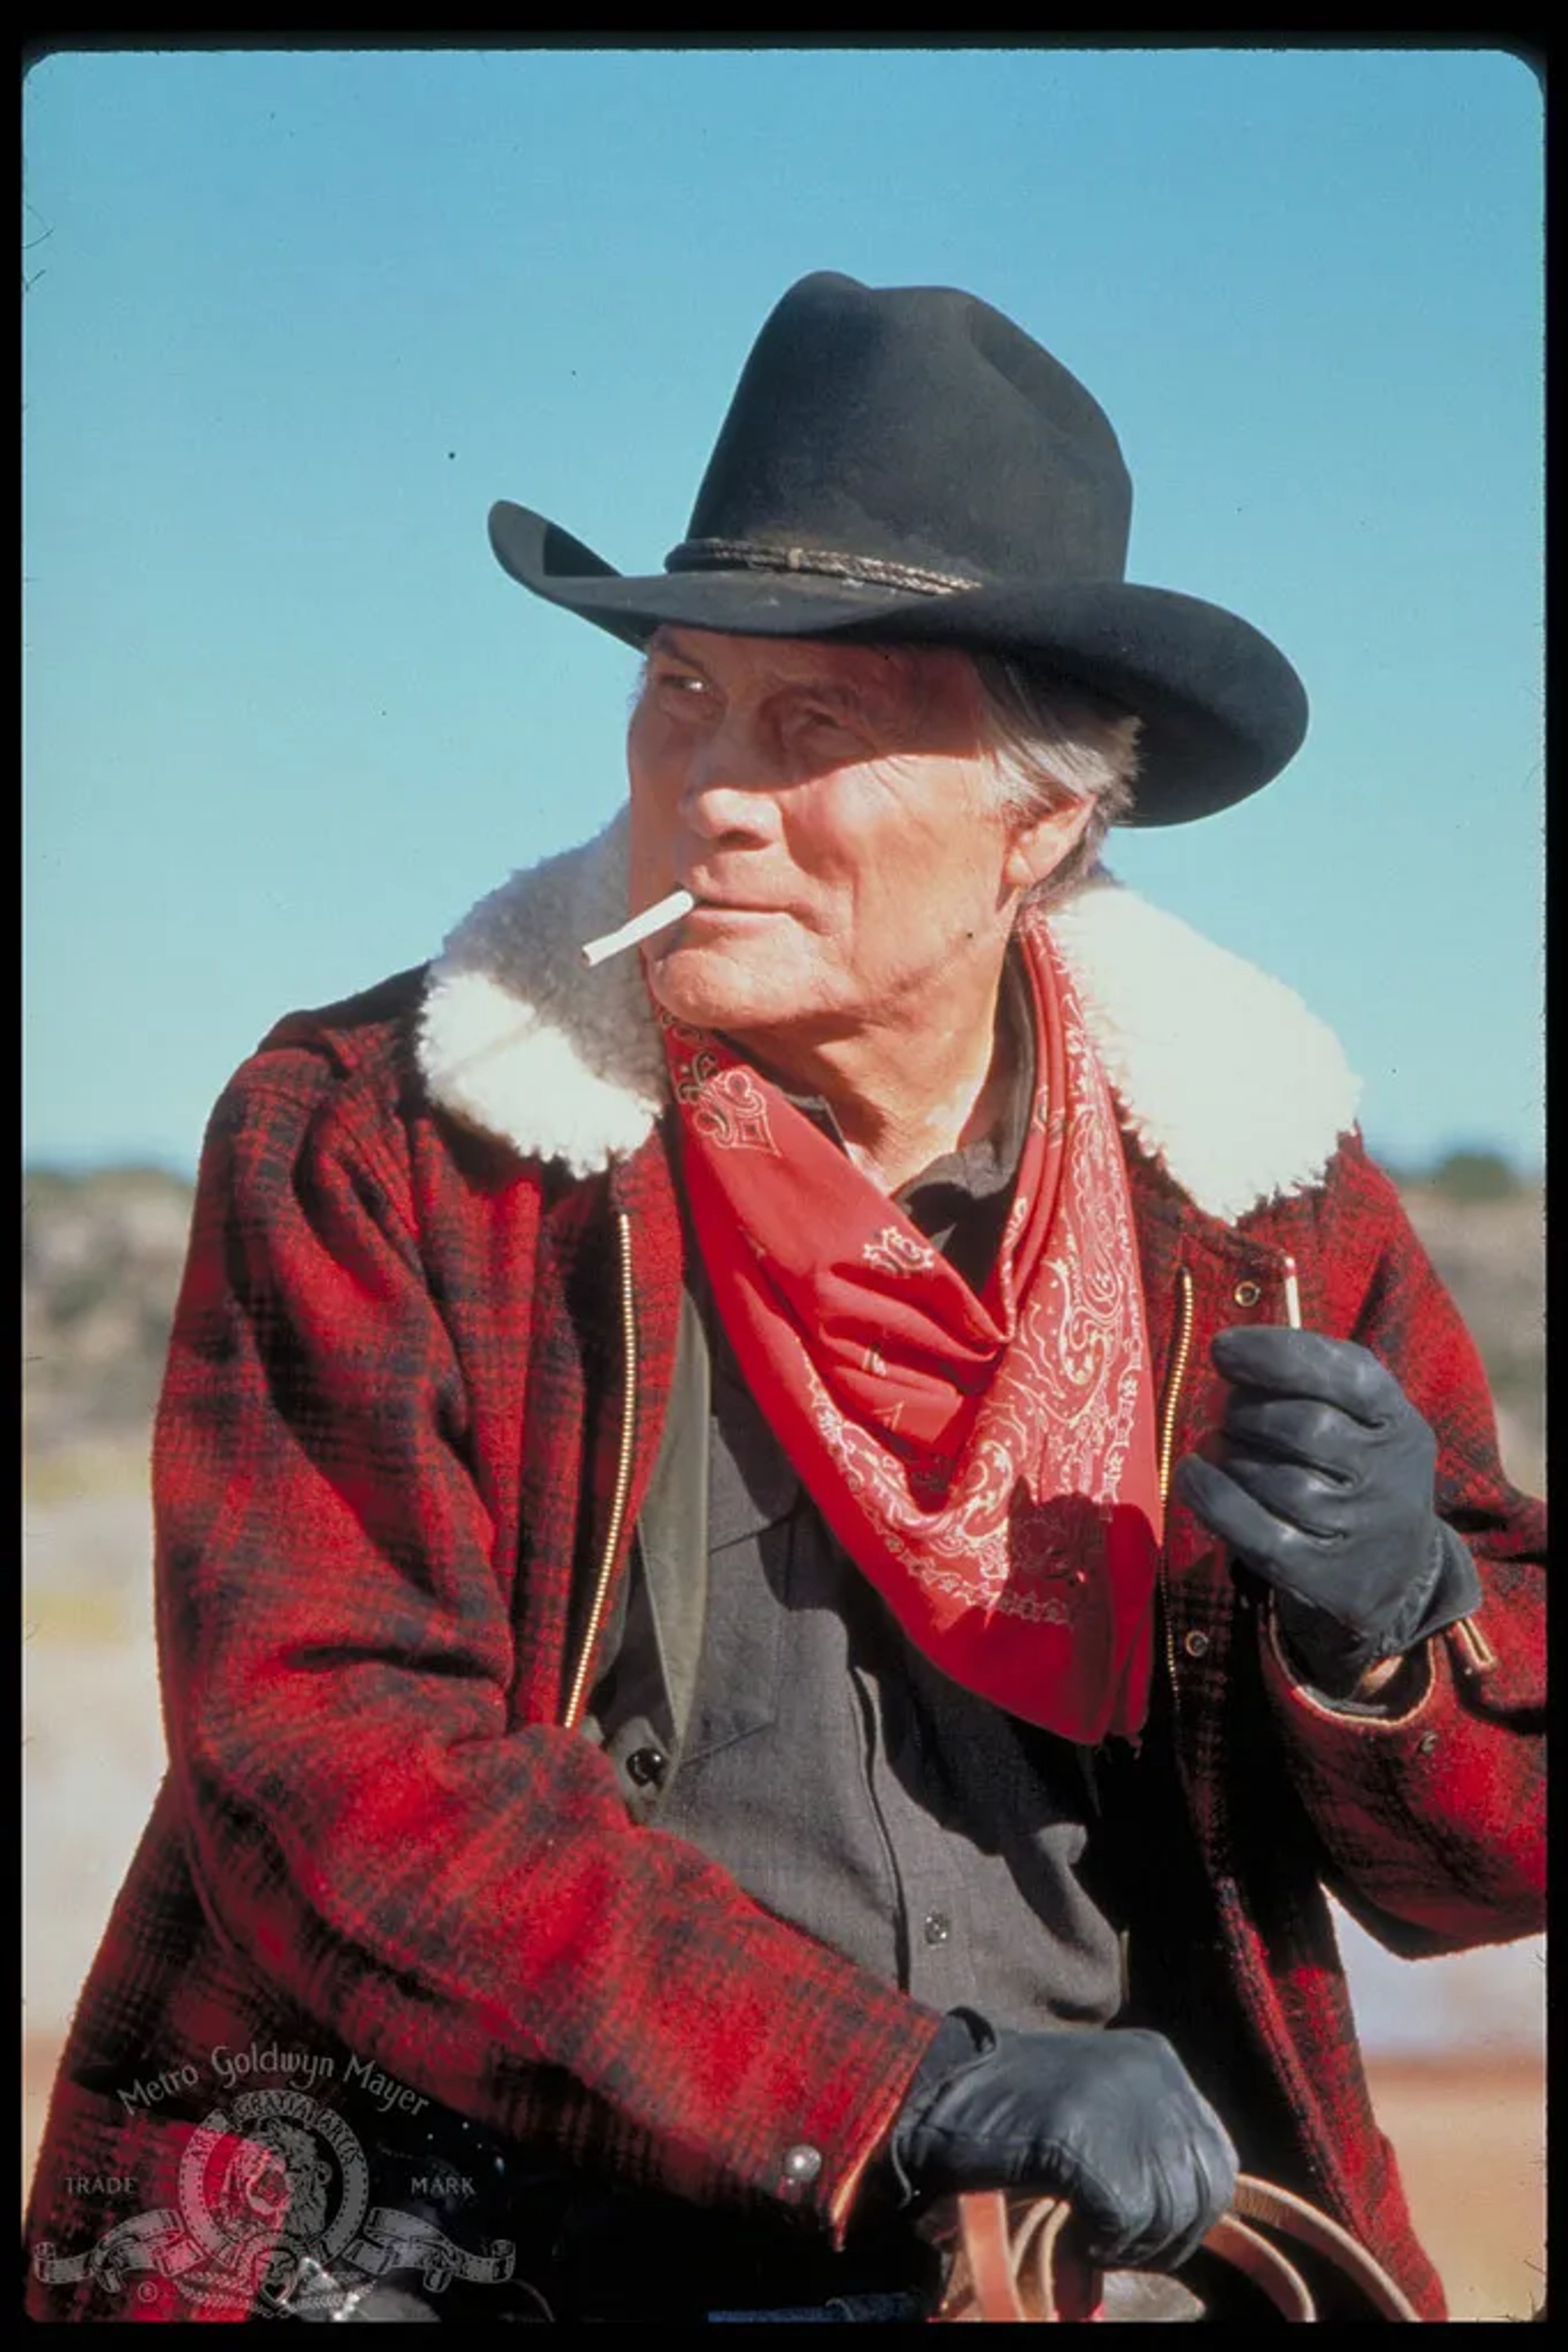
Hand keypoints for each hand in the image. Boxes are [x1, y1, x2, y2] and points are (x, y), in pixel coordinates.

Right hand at [888, 2014, 1236, 2270]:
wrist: (937, 2092)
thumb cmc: (1011, 2106)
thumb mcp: (1096, 2100)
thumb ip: (1144, 2138)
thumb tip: (1190, 2214)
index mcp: (1158, 2059)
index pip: (1216, 2156)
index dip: (1188, 2208)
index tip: (1145, 2228)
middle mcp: (1154, 2075)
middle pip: (1204, 2190)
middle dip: (1167, 2233)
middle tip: (1115, 2242)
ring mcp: (1123, 2105)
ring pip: (1170, 2214)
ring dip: (1132, 2244)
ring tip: (1089, 2236)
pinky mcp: (1090, 2145)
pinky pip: (1127, 2225)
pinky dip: (1102, 2244)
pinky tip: (1072, 2231)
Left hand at [1174, 1327, 1480, 1695]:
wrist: (1395, 1574)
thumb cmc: (1354, 1471)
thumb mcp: (1358, 1419)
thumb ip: (1309, 1379)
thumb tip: (1230, 1354)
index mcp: (1399, 1422)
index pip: (1349, 1376)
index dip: (1278, 1356)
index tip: (1223, 1348)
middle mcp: (1390, 1474)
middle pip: (1306, 1427)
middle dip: (1247, 1410)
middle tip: (1221, 1408)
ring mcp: (1361, 1529)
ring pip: (1279, 1481)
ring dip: (1231, 1456)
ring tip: (1216, 1445)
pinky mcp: (1324, 1576)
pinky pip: (1259, 1534)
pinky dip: (1216, 1498)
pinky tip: (1193, 1475)